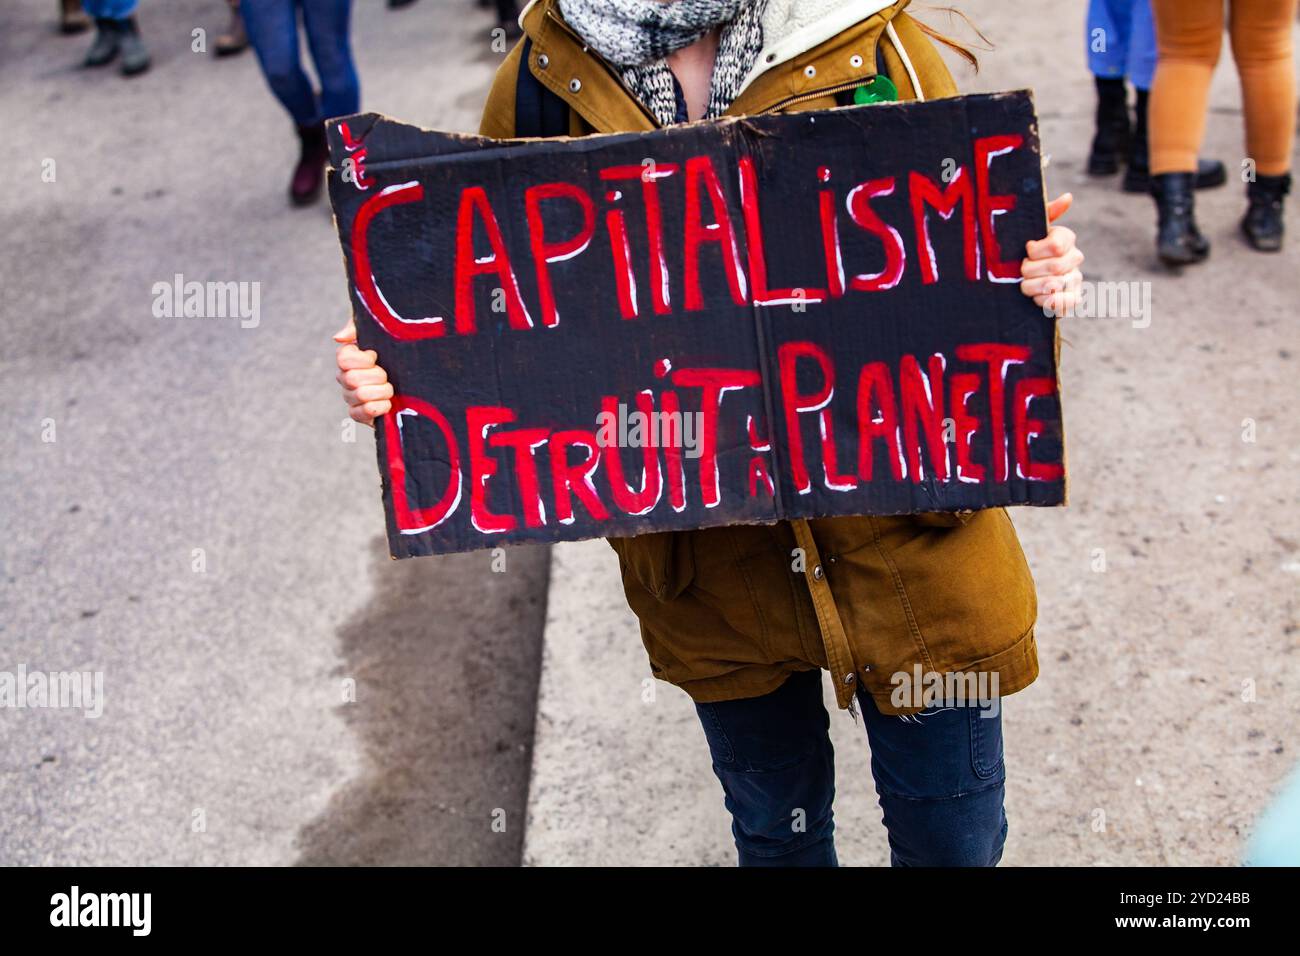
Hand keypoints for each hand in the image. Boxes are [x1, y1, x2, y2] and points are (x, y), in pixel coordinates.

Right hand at [334, 317, 392, 425]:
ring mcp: (351, 397)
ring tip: (392, 389)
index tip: (375, 356)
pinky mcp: (359, 414)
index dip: (362, 359)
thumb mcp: (382, 332)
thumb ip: (358, 327)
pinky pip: (360, 414)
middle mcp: (345, 377)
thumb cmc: (397, 350)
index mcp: (348, 358)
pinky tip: (388, 404)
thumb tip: (338, 338)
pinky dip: (379, 408)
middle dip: (378, 376)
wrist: (420, 378)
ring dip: (382, 392)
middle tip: (388, 375)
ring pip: (360, 395)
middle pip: (352, 378)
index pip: (343, 359)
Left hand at [1021, 193, 1083, 316]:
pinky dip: (1047, 302)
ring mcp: (1075, 278)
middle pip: (1054, 267)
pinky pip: (1065, 303)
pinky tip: (1037, 298)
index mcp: (1065, 238)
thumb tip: (1068, 197)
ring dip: (1032, 287)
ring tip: (1025, 285)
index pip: (1056, 245)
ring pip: (1055, 285)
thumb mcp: (1027, 230)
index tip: (1026, 251)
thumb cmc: (1020, 251)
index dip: (1036, 251)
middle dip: (1030, 271)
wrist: (1017, 281)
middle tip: (1021, 272)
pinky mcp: (1072, 299)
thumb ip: (1045, 214)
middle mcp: (1075, 257)